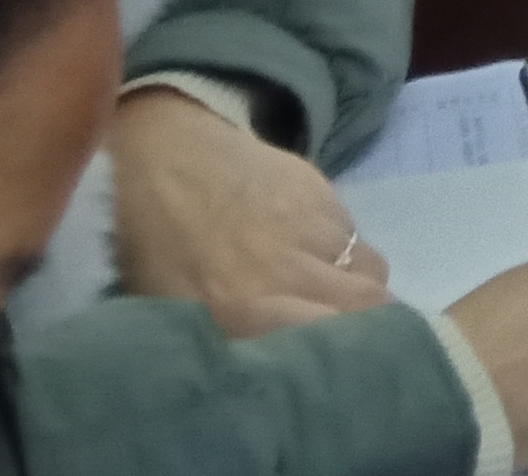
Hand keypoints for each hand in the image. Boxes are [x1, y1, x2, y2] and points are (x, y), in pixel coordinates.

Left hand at [103, 89, 382, 336]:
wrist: (160, 158)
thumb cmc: (157, 249)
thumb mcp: (180, 314)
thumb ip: (236, 345)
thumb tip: (283, 369)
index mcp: (245, 307)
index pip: (338, 337)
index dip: (351, 354)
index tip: (341, 361)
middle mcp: (289, 266)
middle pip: (370, 301)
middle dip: (368, 321)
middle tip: (346, 328)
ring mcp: (311, 220)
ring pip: (370, 266)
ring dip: (354, 283)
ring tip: (322, 284)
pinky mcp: (320, 186)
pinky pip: (353, 231)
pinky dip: (340, 247)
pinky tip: (306, 244)